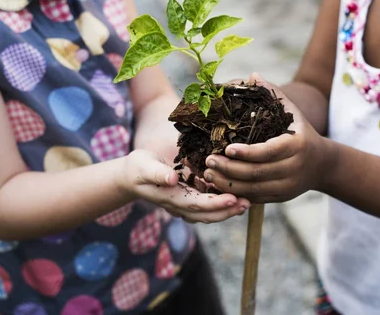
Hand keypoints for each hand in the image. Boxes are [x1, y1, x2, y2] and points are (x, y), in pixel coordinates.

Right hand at [120, 150, 249, 222]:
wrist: (132, 176)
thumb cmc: (138, 168)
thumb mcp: (144, 166)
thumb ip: (157, 173)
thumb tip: (172, 178)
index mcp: (170, 198)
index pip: (196, 205)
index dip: (215, 204)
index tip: (232, 199)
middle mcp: (179, 205)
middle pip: (206, 214)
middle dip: (227, 211)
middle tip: (247, 203)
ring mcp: (184, 205)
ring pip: (208, 213)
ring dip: (227, 210)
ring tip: (246, 202)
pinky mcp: (188, 199)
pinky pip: (207, 205)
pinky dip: (221, 203)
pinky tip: (235, 195)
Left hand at [201, 74, 332, 202]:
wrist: (321, 165)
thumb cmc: (300, 131)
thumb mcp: (291, 111)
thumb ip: (272, 94)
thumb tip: (252, 76)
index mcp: (296, 146)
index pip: (269, 152)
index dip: (247, 152)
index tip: (227, 148)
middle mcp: (293, 169)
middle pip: (257, 173)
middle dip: (230, 169)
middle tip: (208, 160)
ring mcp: (287, 187)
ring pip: (253, 190)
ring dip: (228, 184)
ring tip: (207, 173)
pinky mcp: (279, 198)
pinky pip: (254, 198)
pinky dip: (235, 193)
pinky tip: (217, 185)